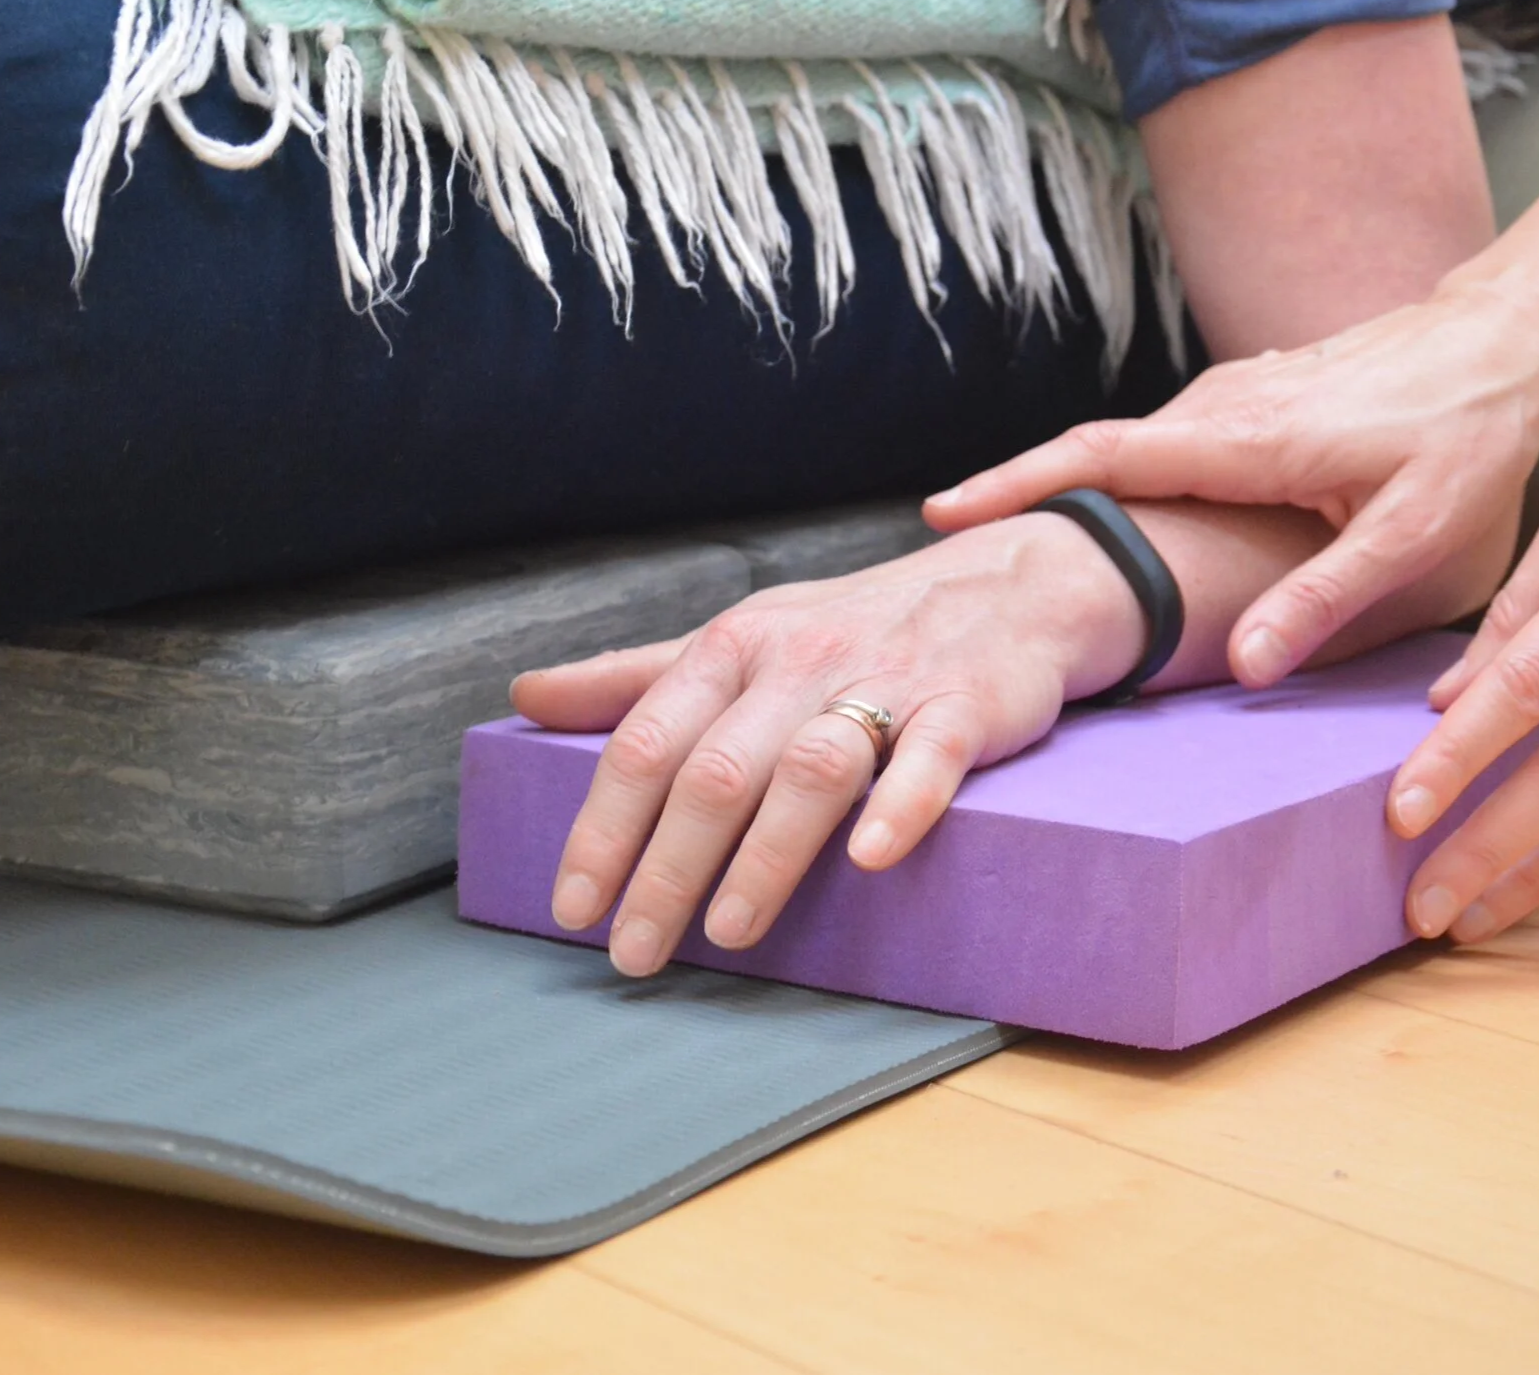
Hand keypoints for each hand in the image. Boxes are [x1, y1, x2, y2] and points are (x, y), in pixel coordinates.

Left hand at [509, 515, 1143, 976]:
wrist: (1010, 585)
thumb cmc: (857, 626)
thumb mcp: (743, 635)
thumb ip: (638, 675)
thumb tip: (528, 694)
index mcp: (735, 646)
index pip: (647, 742)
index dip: (603, 828)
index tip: (573, 908)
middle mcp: (800, 660)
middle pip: (717, 770)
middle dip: (666, 869)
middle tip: (634, 952)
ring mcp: (886, 681)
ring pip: (813, 768)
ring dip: (765, 856)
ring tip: (730, 933)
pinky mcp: (966, 705)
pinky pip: (930, 757)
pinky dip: (900, 807)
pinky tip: (870, 860)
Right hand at [923, 280, 1538, 685]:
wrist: (1502, 338)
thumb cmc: (1468, 435)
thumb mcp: (1413, 533)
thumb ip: (1324, 600)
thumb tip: (1238, 667)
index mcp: (1243, 438)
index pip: (1103, 458)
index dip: (1020, 486)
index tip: (943, 512)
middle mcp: (1220, 406)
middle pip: (1091, 450)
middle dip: (1015, 492)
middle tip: (947, 547)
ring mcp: (1230, 394)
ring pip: (1127, 447)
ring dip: (1067, 487)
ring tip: (1008, 543)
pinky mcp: (1247, 398)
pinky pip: (1162, 441)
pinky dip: (1118, 476)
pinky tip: (1114, 517)